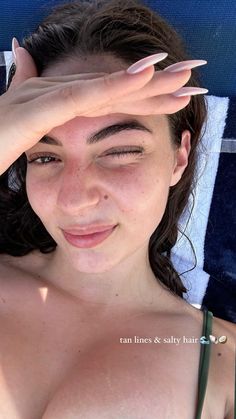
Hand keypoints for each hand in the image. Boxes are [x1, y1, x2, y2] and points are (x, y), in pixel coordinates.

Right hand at [0, 45, 190, 173]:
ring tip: (183, 73)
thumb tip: (24, 53)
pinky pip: (83, 96)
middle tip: (195, 77)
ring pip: (108, 86)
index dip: (144, 93)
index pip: (111, 96)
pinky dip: (114, 85)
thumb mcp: (16, 116)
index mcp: (60, 101)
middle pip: (117, 87)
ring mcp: (50, 97)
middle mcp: (59, 93)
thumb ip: (24, 86)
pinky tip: (145, 76)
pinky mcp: (41, 108)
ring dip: (148, 80)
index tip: (176, 94)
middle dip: (158, 83)